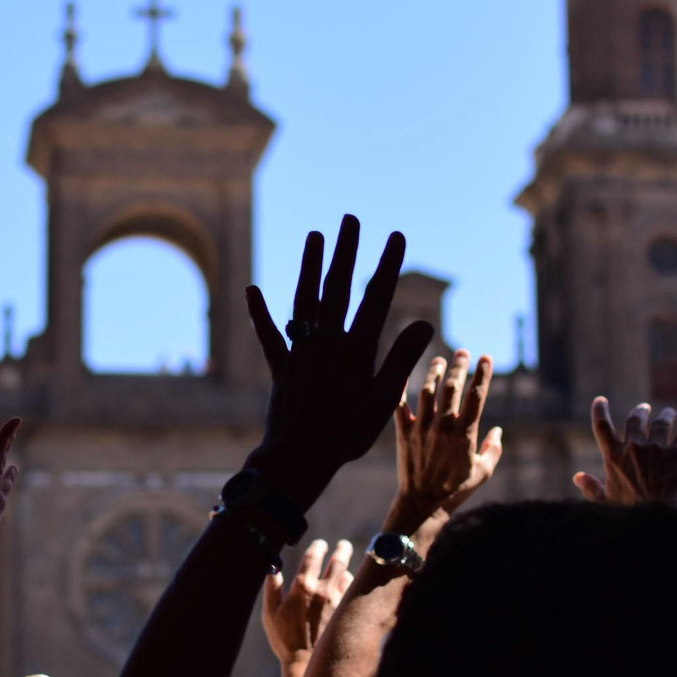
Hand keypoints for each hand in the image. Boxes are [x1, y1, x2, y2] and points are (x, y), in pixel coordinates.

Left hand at [245, 215, 434, 506]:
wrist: (299, 457)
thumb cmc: (346, 434)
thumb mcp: (383, 399)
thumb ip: (401, 358)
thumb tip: (424, 322)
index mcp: (355, 349)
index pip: (376, 298)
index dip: (387, 265)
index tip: (395, 236)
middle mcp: (326, 342)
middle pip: (337, 288)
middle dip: (345, 251)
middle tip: (349, 219)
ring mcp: (300, 352)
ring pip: (304, 301)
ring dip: (309, 267)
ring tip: (314, 236)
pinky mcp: (280, 367)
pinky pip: (268, 335)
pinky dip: (260, 312)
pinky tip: (252, 289)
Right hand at [262, 538, 353, 663]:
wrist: (306, 662)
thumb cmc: (285, 639)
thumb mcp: (270, 614)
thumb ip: (272, 589)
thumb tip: (273, 569)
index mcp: (302, 587)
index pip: (313, 557)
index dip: (318, 547)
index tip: (320, 544)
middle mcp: (322, 590)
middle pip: (338, 561)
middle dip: (342, 549)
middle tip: (343, 545)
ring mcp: (337, 601)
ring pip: (347, 576)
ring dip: (346, 567)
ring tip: (345, 565)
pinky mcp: (345, 612)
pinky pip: (351, 591)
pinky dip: (350, 584)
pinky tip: (347, 585)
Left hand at [392, 350, 502, 524]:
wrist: (422, 503)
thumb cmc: (455, 490)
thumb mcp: (482, 472)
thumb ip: (493, 449)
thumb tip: (498, 431)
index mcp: (465, 434)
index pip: (477, 396)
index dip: (482, 374)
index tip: (485, 358)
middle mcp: (443, 427)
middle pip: (452, 388)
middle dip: (459, 366)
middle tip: (462, 351)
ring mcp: (422, 428)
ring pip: (427, 391)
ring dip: (433, 372)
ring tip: (439, 360)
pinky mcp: (403, 433)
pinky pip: (400, 405)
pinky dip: (401, 388)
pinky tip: (404, 373)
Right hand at [574, 397, 676, 506]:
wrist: (658, 516)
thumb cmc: (629, 512)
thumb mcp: (605, 501)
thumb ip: (591, 487)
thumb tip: (578, 477)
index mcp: (614, 458)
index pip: (602, 427)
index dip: (599, 411)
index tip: (600, 400)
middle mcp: (634, 447)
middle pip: (635, 420)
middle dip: (639, 412)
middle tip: (644, 408)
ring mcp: (657, 449)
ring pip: (661, 423)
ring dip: (665, 416)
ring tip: (668, 413)